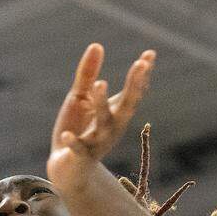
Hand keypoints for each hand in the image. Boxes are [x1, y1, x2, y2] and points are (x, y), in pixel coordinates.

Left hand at [48, 43, 154, 190]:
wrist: (67, 170)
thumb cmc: (78, 129)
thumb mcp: (81, 98)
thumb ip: (88, 74)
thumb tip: (97, 45)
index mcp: (114, 113)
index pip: (132, 92)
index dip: (141, 75)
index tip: (149, 55)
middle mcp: (112, 128)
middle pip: (126, 106)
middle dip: (134, 87)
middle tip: (140, 65)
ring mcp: (97, 143)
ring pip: (103, 124)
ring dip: (102, 105)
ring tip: (100, 84)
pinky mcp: (80, 156)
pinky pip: (78, 149)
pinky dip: (73, 142)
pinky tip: (67, 134)